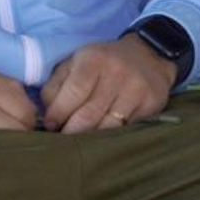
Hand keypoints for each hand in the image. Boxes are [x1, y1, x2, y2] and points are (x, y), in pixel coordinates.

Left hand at [41, 37, 175, 133]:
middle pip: (89, 115)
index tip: (51, 126)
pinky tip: (105, 141)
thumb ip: (56, 86)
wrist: (148, 55)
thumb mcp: (75, 63)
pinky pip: (127, 129)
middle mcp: (116, 72)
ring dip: (92, 140)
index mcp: (93, 59)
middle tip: (64, 142)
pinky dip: (113, 139)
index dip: (59, 114)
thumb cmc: (102, 62)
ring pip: (108, 127)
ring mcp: (136, 88)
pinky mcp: (151, 103)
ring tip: (82, 144)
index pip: (73, 93)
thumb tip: (47, 116)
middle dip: (72, 132)